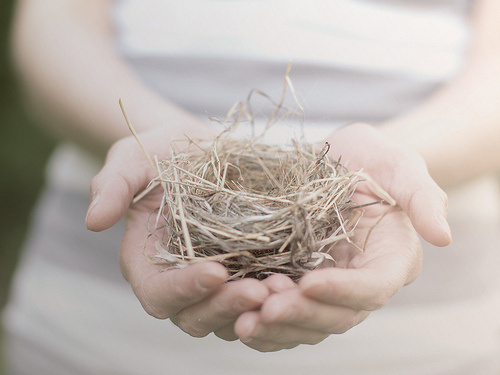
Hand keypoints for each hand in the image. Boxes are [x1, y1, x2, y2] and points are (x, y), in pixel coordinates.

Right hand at [85, 126, 268, 338]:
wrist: (198, 148)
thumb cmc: (160, 151)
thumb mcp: (133, 158)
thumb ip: (113, 186)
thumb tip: (93, 221)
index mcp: (147, 262)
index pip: (158, 293)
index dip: (184, 289)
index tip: (216, 271)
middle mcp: (180, 279)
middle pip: (197, 315)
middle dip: (228, 307)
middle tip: (262, 291)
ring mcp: (215, 278)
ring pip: (231, 315)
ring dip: (258, 310)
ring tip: (288, 289)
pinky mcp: (245, 269)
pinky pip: (259, 295)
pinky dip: (277, 295)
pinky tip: (301, 279)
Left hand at [232, 122, 450, 351]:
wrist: (336, 160)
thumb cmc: (371, 158)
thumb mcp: (397, 164)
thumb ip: (421, 196)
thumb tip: (443, 237)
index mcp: (391, 259)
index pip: (374, 288)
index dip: (344, 291)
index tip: (308, 281)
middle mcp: (360, 280)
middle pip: (338, 315)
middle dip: (302, 314)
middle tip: (265, 307)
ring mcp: (328, 284)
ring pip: (308, 321)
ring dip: (277, 324)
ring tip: (243, 316)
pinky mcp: (298, 280)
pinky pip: (284, 310)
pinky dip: (262, 316)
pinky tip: (236, 311)